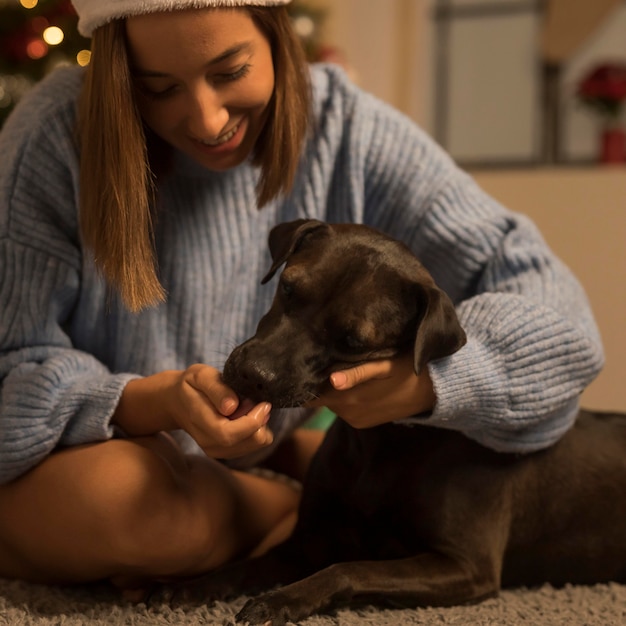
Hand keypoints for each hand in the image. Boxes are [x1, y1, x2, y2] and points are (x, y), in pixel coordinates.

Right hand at [113, 365, 273, 458]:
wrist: (176, 402)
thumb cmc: (191, 385)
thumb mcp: (200, 375)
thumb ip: (217, 388)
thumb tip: (232, 406)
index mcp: (198, 419)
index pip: (228, 433)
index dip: (252, 421)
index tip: (263, 403)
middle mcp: (207, 441)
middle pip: (247, 442)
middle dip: (261, 422)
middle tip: (257, 402)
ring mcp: (215, 450)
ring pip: (254, 446)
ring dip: (259, 426)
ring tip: (248, 408)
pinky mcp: (224, 452)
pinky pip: (252, 446)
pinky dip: (255, 431)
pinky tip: (245, 417)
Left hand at [308, 354, 434, 427]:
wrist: (432, 391)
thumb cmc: (407, 368)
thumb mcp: (384, 365)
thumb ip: (357, 372)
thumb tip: (332, 380)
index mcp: (348, 399)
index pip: (310, 395)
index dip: (303, 381)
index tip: (299, 365)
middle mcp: (347, 413)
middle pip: (319, 396)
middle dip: (317, 381)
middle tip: (319, 358)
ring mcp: (354, 420)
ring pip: (331, 402)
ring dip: (330, 388)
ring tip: (337, 366)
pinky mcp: (362, 423)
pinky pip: (343, 408)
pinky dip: (342, 396)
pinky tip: (350, 381)